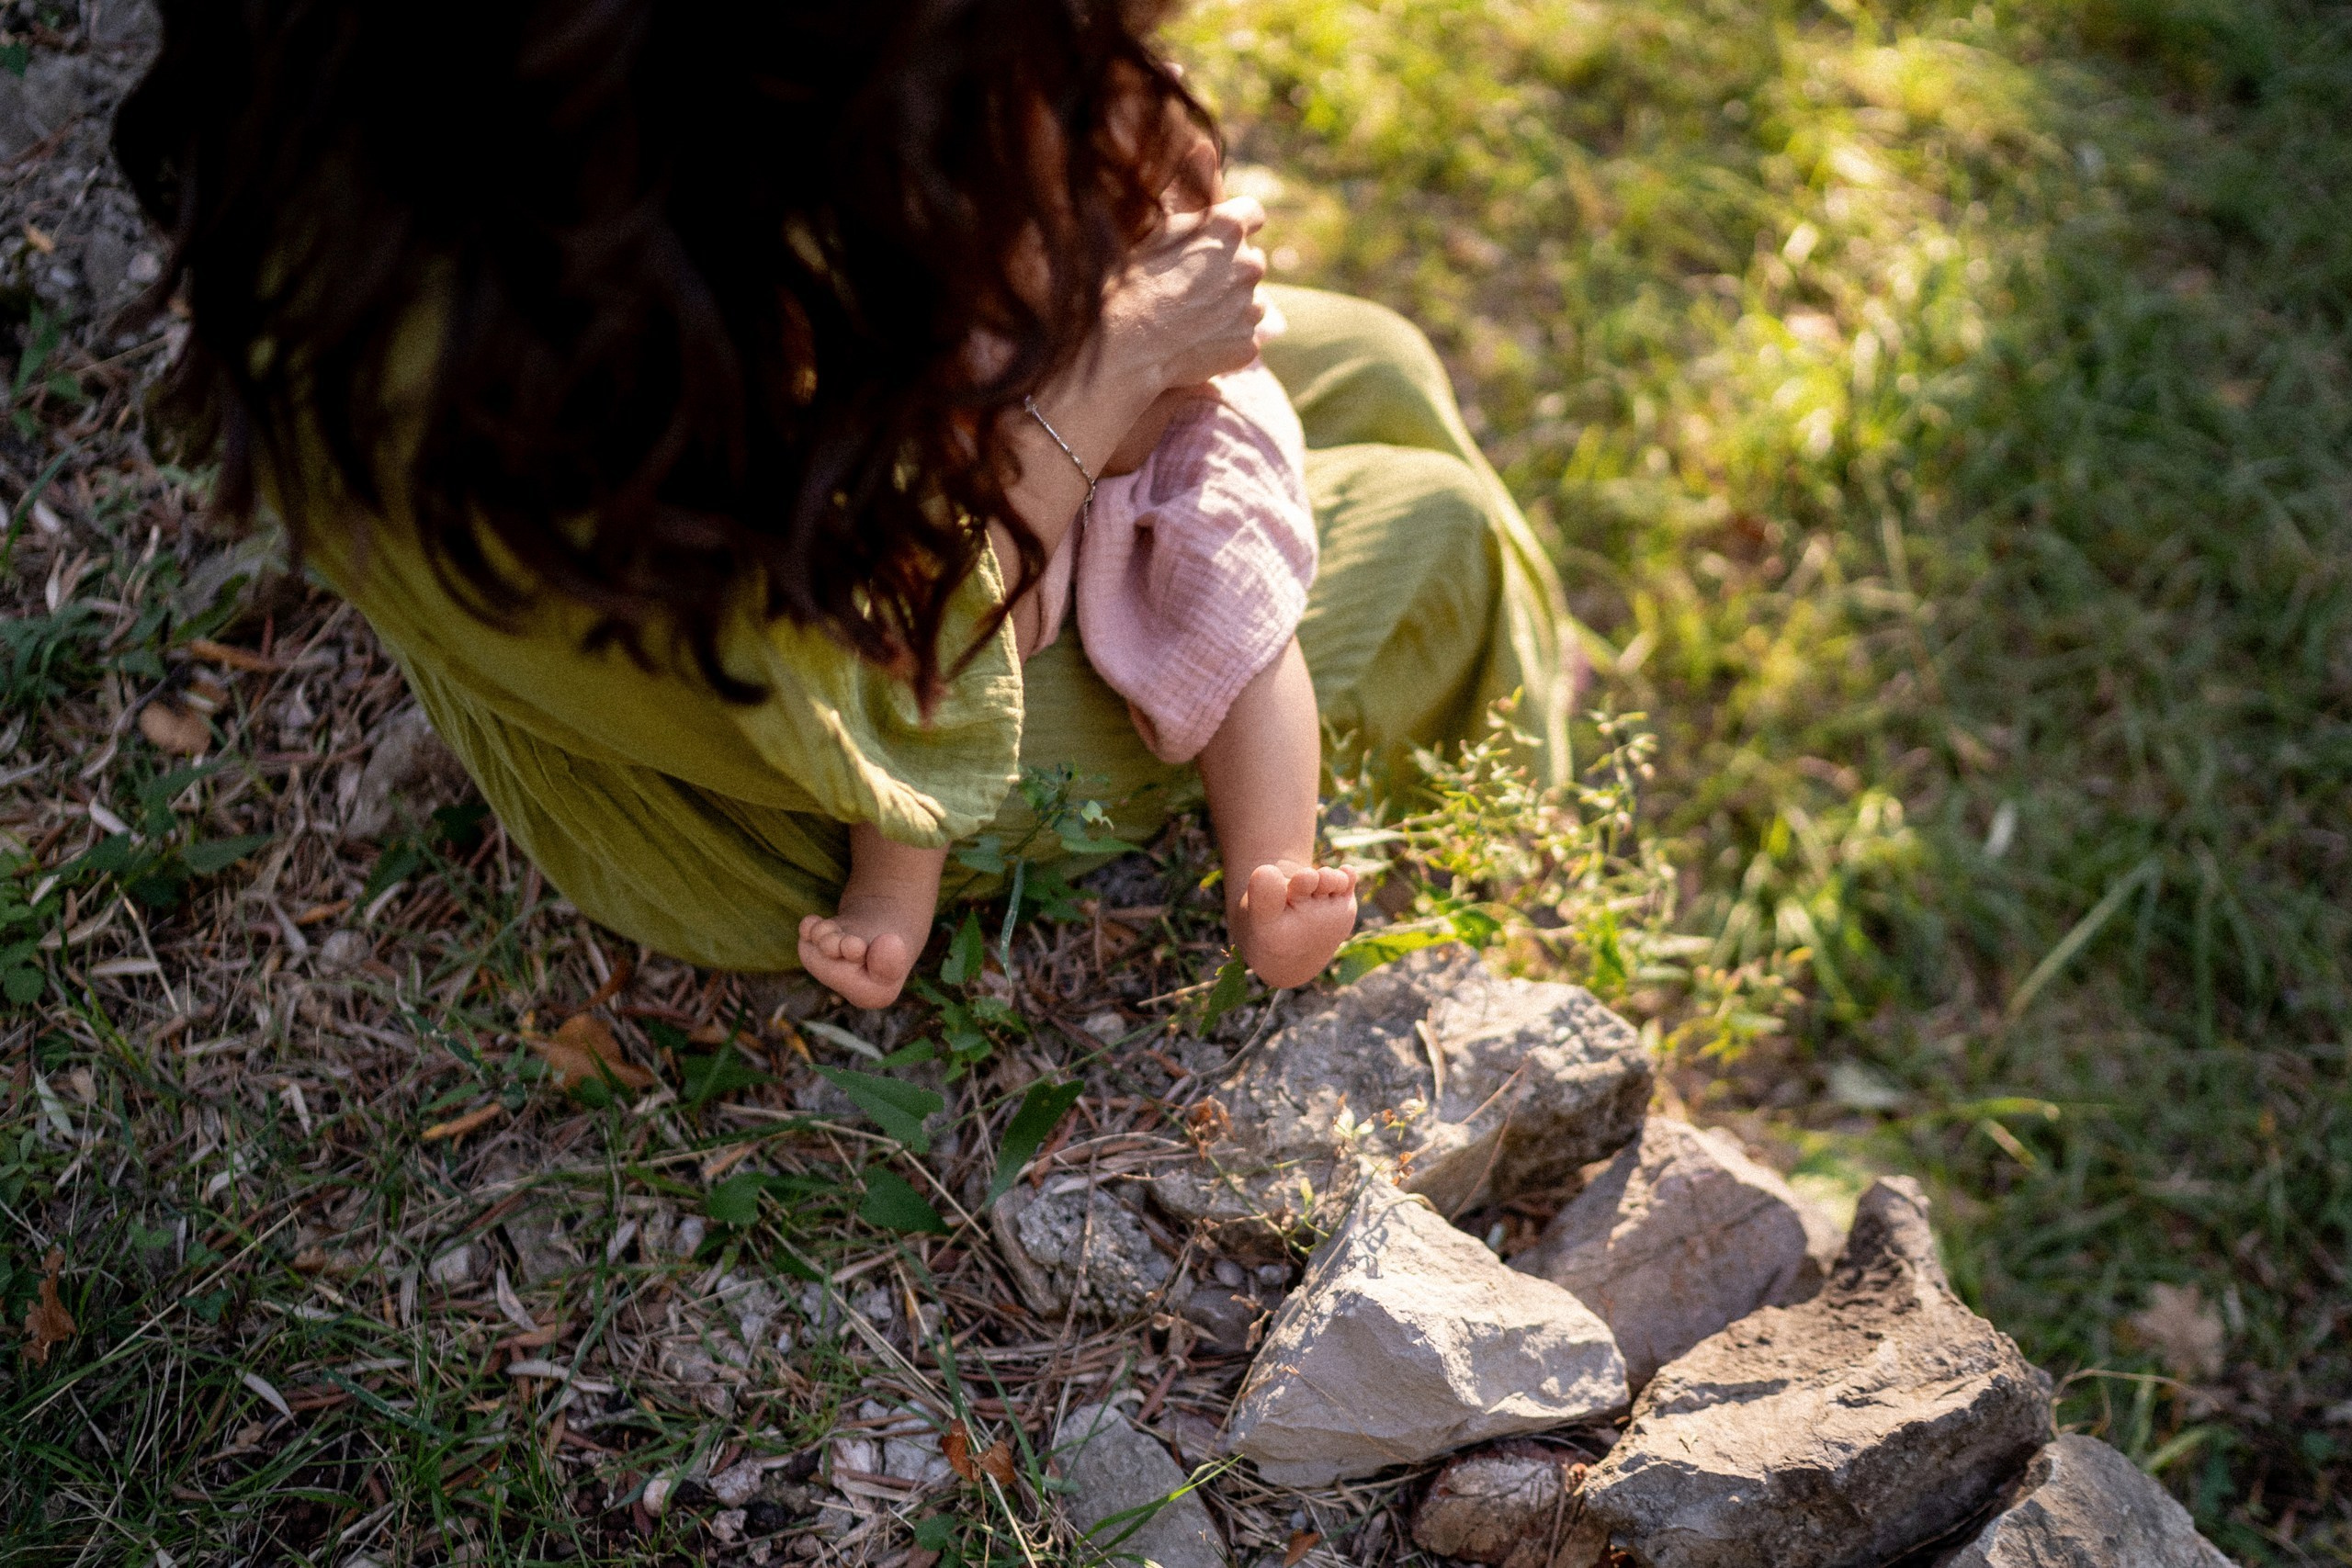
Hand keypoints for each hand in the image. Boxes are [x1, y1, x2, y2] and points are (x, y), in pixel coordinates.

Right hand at [1095, 195, 1268, 394]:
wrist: (1128, 346)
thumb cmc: (1134, 284)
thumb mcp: (1156, 233)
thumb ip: (1190, 217)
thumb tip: (1204, 204)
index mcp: (1228, 228)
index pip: (1252, 213)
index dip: (1237, 224)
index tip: (1223, 235)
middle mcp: (1249, 264)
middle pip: (1252, 259)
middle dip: (1231, 267)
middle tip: (1196, 283)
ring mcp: (1253, 307)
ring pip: (1250, 299)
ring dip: (1231, 303)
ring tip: (1193, 315)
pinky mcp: (1249, 343)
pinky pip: (1242, 335)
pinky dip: (1225, 337)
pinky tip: (1196, 341)